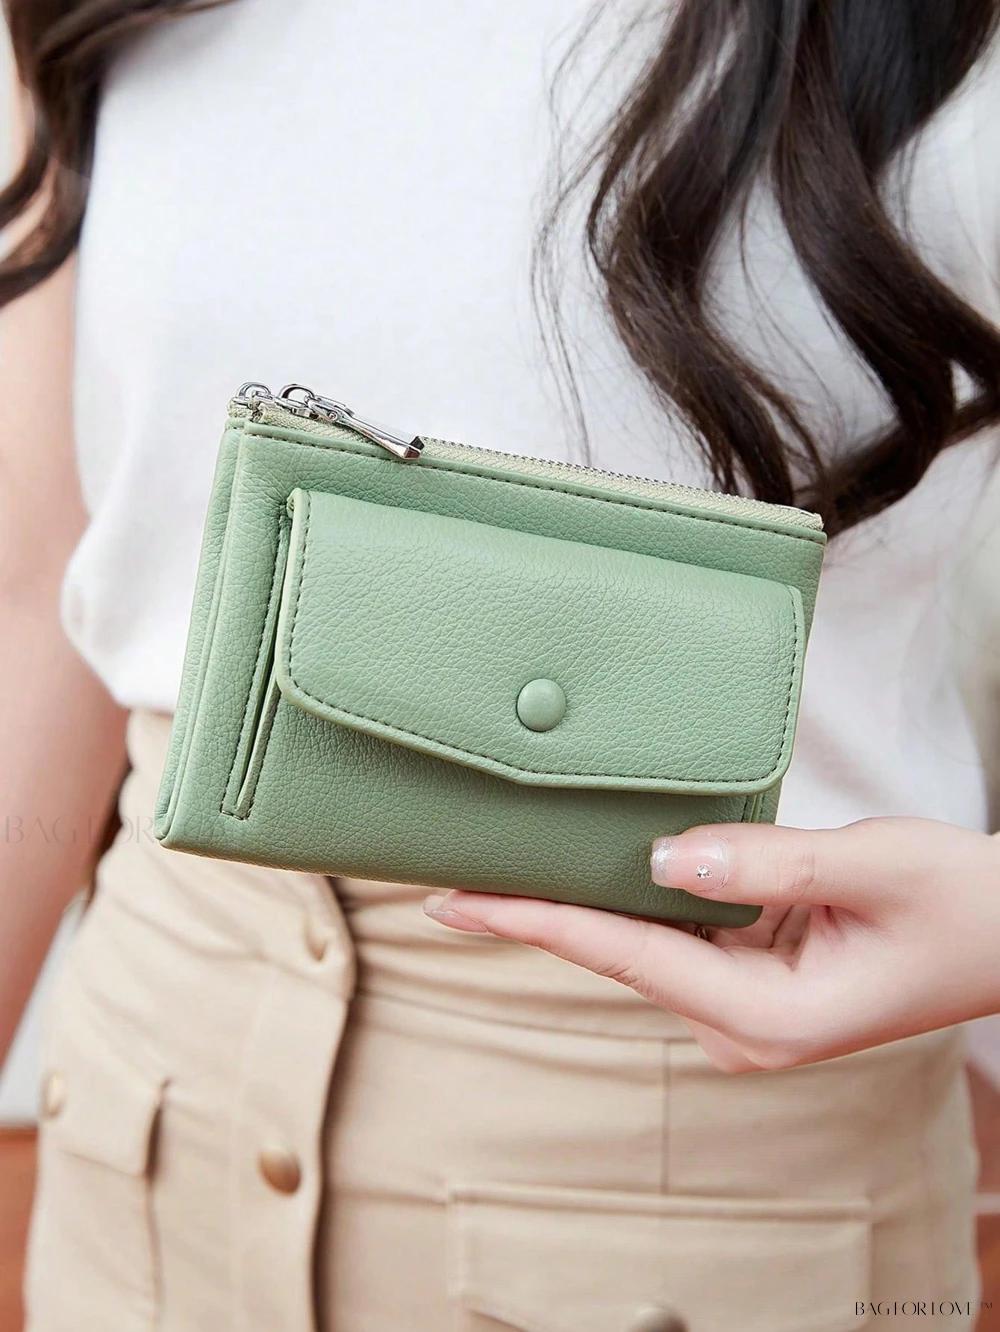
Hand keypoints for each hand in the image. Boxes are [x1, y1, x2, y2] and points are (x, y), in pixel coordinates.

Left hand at [423, 818, 999, 1071]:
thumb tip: (660, 857)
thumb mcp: (874, 864)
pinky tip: (590, 864)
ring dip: (581, 900)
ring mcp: (748, 1009)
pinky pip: (678, 934)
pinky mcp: (756, 982)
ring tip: (499, 858)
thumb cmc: (965, 906)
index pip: (624, 954)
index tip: (454, 902)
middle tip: (448, 869)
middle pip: (618, 954)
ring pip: (644, 943)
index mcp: (768, 1016)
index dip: (533, 920)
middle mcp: (744, 1026)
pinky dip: (633, 898)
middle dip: (536, 911)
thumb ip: (766, 861)